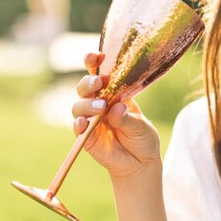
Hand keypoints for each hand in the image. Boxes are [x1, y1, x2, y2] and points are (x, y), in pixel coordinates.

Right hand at [72, 52, 161, 183]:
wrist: (141, 163)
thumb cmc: (142, 138)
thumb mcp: (141, 126)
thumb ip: (127, 118)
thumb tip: (116, 108)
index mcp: (113, 93)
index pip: (99, 73)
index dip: (93, 62)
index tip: (96, 56)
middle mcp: (98, 103)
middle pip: (85, 87)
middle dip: (89, 82)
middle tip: (99, 83)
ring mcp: (90, 119)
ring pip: (79, 105)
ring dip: (87, 104)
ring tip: (101, 107)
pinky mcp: (86, 136)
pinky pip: (78, 128)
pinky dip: (79, 124)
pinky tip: (84, 123)